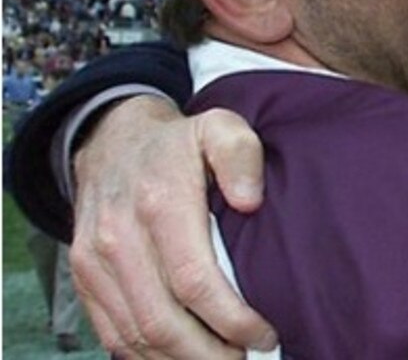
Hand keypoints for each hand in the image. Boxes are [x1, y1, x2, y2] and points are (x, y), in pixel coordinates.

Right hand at [68, 95, 276, 356]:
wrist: (112, 139)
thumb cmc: (178, 144)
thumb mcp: (219, 127)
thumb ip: (241, 156)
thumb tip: (250, 201)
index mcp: (159, 204)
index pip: (195, 282)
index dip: (232, 320)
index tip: (265, 336)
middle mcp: (119, 238)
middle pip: (162, 321)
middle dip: (209, 354)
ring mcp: (95, 262)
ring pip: (135, 336)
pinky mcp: (84, 278)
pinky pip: (112, 333)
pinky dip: (147, 355)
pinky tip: (183, 357)